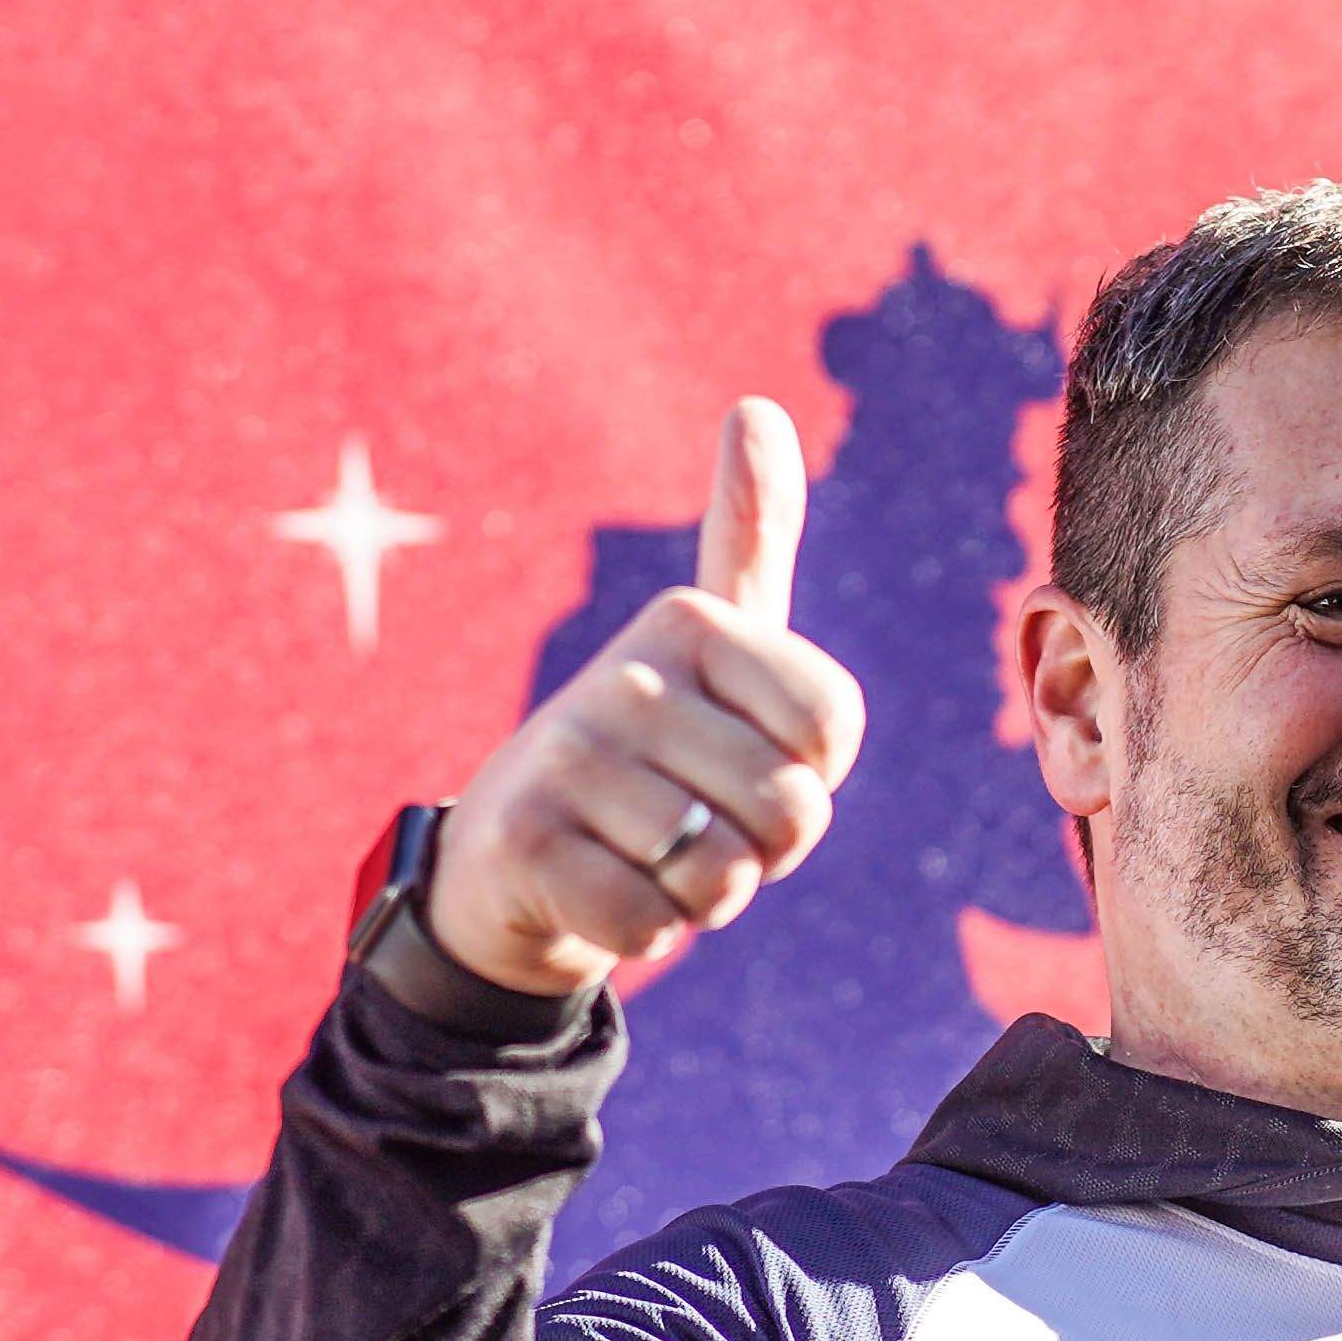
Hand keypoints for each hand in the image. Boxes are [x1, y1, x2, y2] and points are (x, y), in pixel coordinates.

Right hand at [425, 399, 865, 1003]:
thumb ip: (748, 537)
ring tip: (648, 860)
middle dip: (760, 852)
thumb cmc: (648, 757)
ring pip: (721, 873)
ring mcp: (570, 754)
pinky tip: (606, 895)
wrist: (508, 860)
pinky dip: (644, 934)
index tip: (748, 763)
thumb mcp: (712, 646)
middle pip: (789, 810)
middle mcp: (627, 672)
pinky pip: (651, 923)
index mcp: (692, 622)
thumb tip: (755, 406)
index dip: (810, 780)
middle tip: (696, 828)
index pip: (832, 730)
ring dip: (701, 898)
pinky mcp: (527, 838)